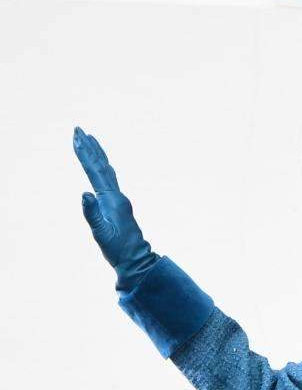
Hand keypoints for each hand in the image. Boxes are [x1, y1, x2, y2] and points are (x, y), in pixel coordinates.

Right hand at [73, 127, 159, 295]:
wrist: (136, 259)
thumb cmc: (118, 249)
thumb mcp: (102, 233)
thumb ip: (92, 214)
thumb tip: (84, 193)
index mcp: (113, 200)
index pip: (95, 171)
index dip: (85, 154)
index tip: (77, 137)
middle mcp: (117, 195)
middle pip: (101, 165)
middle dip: (89, 147)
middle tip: (78, 129)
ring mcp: (118, 199)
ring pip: (106, 170)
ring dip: (96, 154)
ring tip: (88, 140)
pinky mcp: (118, 205)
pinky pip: (108, 179)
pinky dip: (102, 167)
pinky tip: (101, 165)